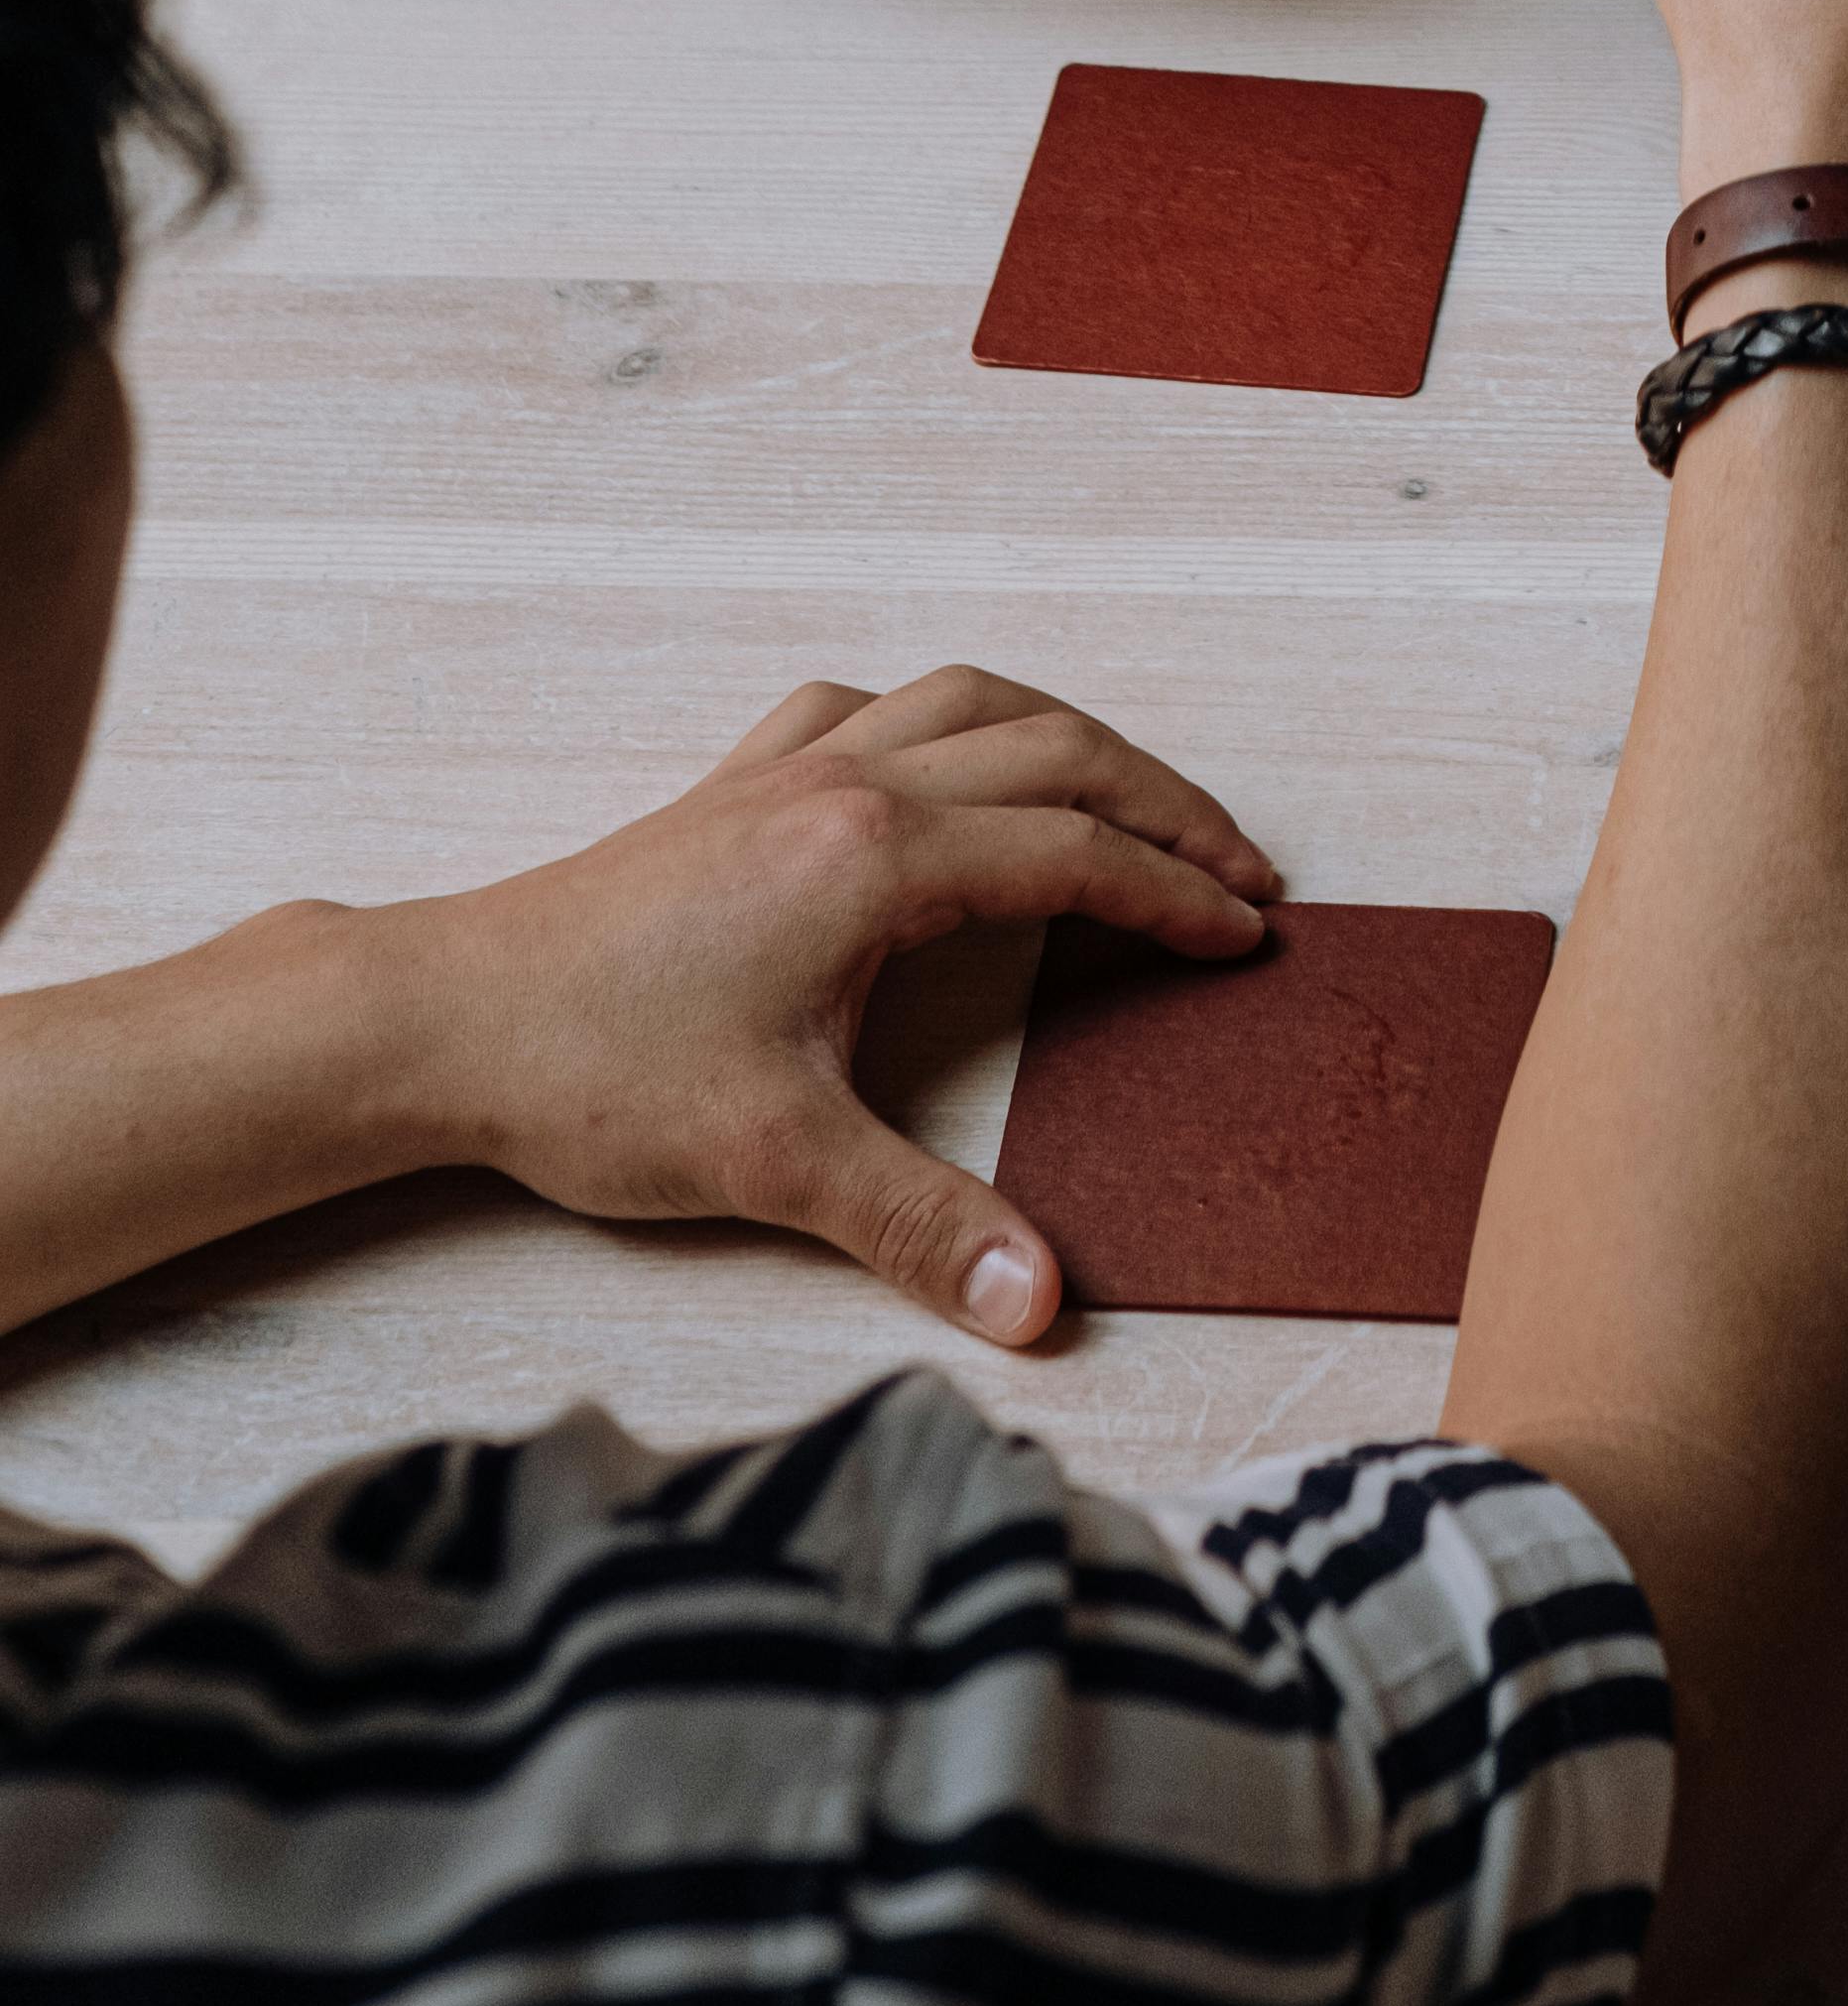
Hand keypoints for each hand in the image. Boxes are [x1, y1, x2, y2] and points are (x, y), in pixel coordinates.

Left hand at [375, 669, 1278, 1345]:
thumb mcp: (778, 1164)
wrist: (443, 1020)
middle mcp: (848, 783)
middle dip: (1163, 804)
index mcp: (879, 855)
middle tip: (1238, 865)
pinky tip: (942, 761)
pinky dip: (939, 718)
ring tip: (1130, 795)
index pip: (1076, 855)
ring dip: (1069, 739)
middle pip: (1053, 751)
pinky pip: (865, 707)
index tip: (1246, 935)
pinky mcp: (730, 789)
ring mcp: (787, 771)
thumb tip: (1040, 1303)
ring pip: (971, 702)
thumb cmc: (596, 1077)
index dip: (1176, 894)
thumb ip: (921, 1228)